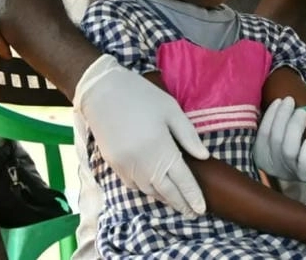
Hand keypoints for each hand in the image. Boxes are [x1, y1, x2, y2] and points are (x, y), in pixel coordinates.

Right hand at [74, 54, 209, 214]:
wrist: (102, 92)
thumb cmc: (142, 97)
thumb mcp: (172, 110)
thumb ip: (188, 136)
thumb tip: (204, 157)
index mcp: (160, 149)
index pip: (181, 180)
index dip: (193, 196)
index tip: (202, 209)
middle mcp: (142, 163)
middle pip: (165, 191)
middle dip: (181, 204)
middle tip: (193, 213)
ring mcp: (125, 166)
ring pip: (148, 191)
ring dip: (164, 199)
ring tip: (178, 204)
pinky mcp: (113, 164)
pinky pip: (133, 185)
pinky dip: (147, 191)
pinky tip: (156, 191)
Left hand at [254, 97, 305, 181]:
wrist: (285, 162)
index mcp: (304, 175)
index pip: (305, 170)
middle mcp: (285, 172)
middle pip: (287, 151)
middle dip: (293, 128)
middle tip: (301, 111)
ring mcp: (269, 162)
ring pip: (273, 138)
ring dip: (281, 117)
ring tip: (289, 101)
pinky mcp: (258, 151)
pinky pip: (262, 132)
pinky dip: (270, 115)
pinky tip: (277, 103)